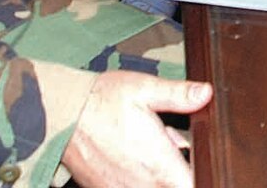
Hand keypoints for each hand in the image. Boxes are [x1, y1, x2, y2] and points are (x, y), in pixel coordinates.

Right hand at [62, 72, 211, 187]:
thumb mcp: (144, 88)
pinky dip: (140, 180)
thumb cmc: (102, 100)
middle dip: (179, 173)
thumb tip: (206, 93)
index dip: (198, 175)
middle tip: (174, 151)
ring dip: (159, 177)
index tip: (198, 162)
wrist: (60, 115)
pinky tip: (135, 160)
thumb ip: (178, 95)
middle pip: (175, 187)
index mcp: (158, 163)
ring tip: (149, 153)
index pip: (192, 184)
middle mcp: (143, 185)